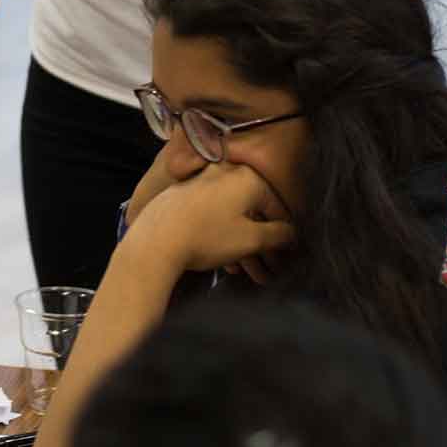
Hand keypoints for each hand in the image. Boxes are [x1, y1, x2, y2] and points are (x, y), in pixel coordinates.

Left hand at [125, 163, 295, 279]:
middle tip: (267, 272)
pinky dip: (222, 236)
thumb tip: (291, 233)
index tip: (287, 258)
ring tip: (248, 274)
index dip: (286, 238)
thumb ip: (278, 235)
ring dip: (244, 246)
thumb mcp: (251, 240)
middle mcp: (224, 173)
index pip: (278, 208)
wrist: (155, 239)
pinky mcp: (184, 196)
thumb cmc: (208, 236)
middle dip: (263, 246)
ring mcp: (201, 182)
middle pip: (253, 213)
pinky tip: (226, 262)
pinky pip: (212, 216)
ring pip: (232, 217)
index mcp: (246, 177)